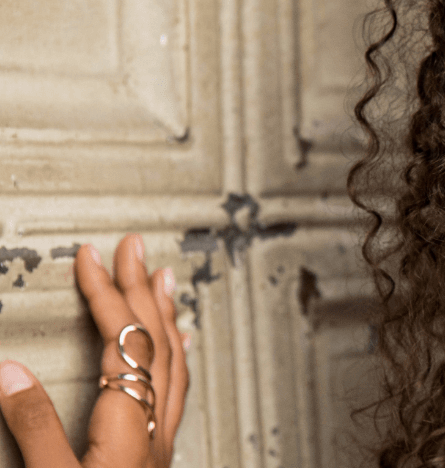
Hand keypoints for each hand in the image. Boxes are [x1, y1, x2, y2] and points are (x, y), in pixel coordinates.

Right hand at [0, 235, 190, 466]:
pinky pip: (174, 391)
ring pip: (171, 364)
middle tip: (134, 248)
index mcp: (131, 427)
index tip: (92, 257)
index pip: (124, 341)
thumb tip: (9, 370)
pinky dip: (172, 357)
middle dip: (141, 289)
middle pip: (155, 344)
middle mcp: (154, 429)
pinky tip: (177, 345)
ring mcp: (160, 445)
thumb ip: (35, 424)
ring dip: (163, 316)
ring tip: (161, 281)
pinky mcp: (156, 459)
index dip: (107, 294)